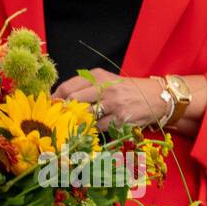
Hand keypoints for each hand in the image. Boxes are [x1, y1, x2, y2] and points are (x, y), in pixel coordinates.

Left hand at [51, 69, 166, 130]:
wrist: (156, 97)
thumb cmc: (125, 89)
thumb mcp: (105, 80)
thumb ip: (84, 87)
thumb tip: (58, 99)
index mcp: (97, 76)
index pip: (67, 87)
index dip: (55, 99)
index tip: (50, 107)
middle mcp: (104, 87)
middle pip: (73, 101)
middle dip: (64, 111)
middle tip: (59, 119)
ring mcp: (113, 104)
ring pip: (85, 116)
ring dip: (78, 122)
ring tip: (75, 125)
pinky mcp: (120, 119)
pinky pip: (99, 128)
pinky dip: (94, 129)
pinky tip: (95, 128)